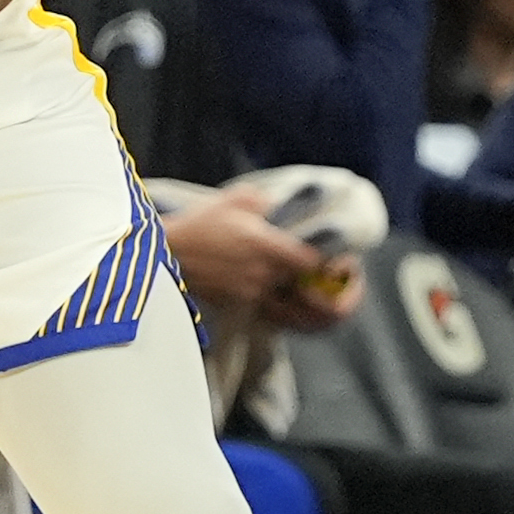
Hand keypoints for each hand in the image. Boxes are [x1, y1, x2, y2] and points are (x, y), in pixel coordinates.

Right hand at [165, 189, 359, 324]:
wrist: (167, 253)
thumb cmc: (200, 222)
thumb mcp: (237, 198)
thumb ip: (269, 203)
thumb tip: (289, 208)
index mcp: (265, 246)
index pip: (312, 262)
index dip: (330, 263)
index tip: (341, 259)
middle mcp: (261, 274)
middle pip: (308, 290)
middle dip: (328, 288)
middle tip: (345, 283)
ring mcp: (250, 294)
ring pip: (294, 310)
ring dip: (314, 308)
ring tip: (333, 306)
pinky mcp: (238, 306)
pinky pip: (275, 315)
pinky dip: (292, 315)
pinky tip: (302, 310)